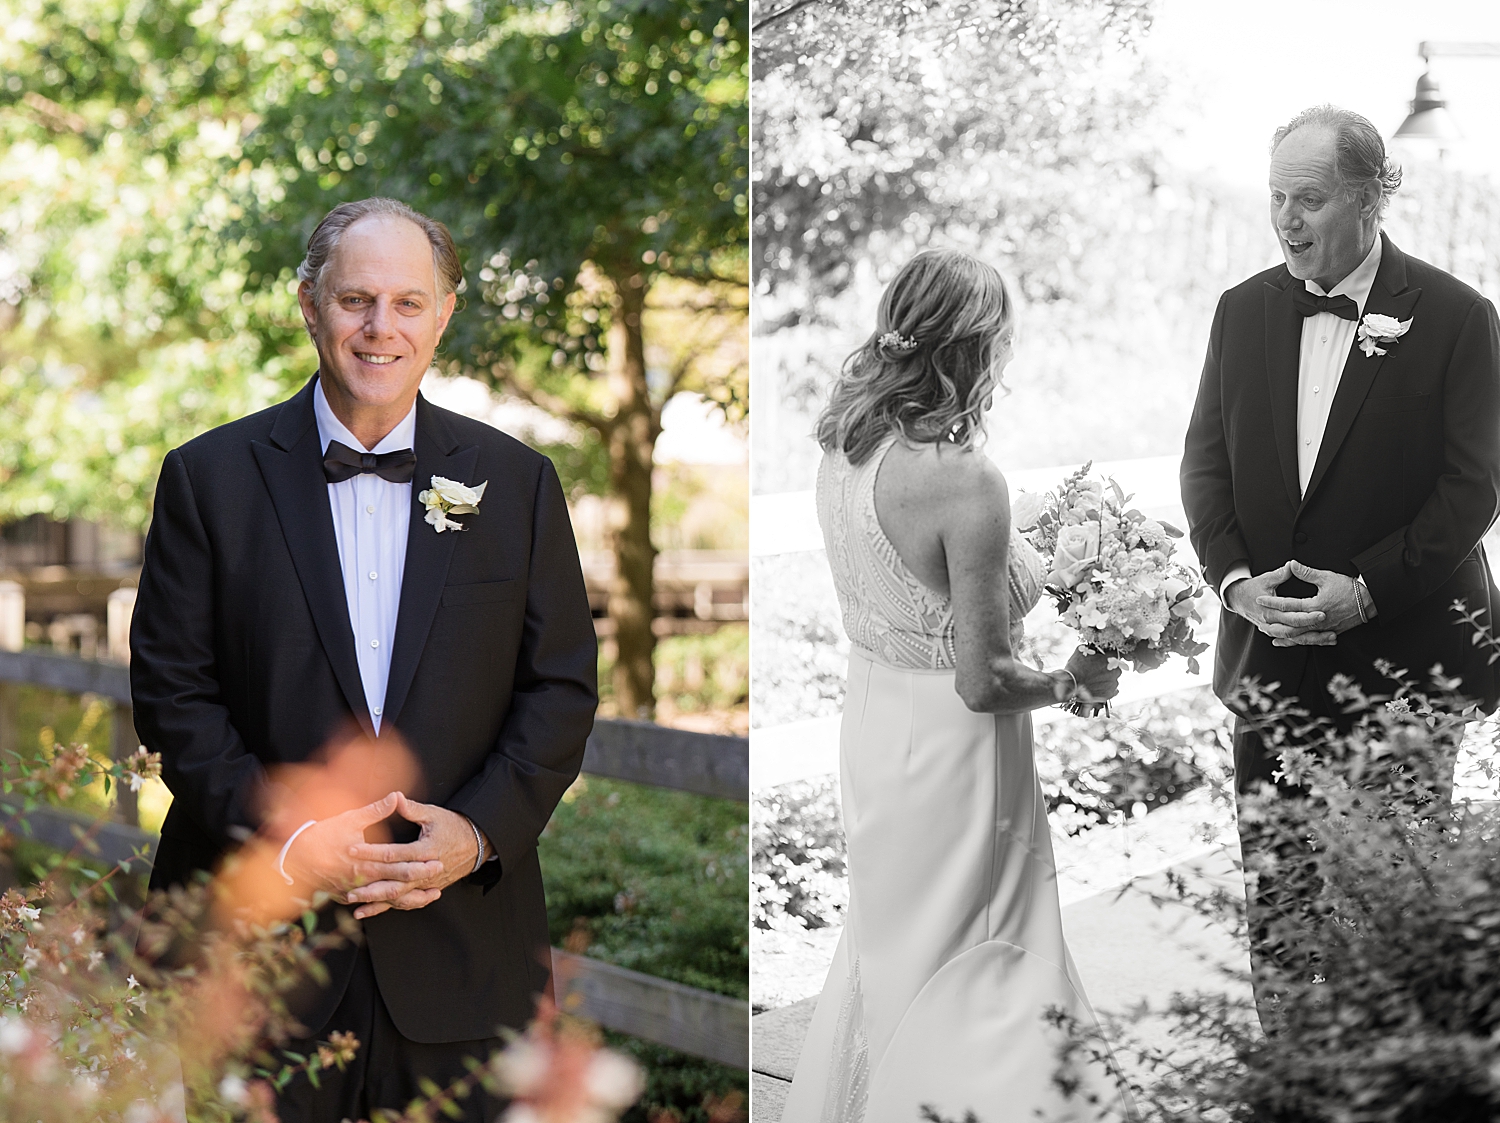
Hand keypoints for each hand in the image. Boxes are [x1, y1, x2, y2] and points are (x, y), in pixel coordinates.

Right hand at [279, 792, 443, 900]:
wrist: (295, 856)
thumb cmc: (323, 835)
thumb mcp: (350, 819)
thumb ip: (376, 810)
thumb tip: (396, 796)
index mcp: (366, 862)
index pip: (399, 865)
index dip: (420, 865)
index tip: (438, 861)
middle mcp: (363, 880)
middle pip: (398, 884)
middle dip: (421, 880)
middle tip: (441, 875)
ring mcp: (355, 891)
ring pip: (387, 900)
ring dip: (410, 898)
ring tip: (430, 896)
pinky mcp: (347, 895)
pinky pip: (372, 904)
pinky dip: (389, 906)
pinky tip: (403, 904)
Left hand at [342, 792, 488, 919]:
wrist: (476, 844)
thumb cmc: (454, 827)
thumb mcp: (434, 814)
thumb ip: (412, 809)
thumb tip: (395, 797)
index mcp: (426, 850)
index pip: (394, 853)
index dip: (372, 852)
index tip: (352, 849)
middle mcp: (426, 870)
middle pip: (395, 881)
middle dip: (371, 885)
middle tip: (349, 885)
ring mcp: (427, 883)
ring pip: (399, 897)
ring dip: (376, 902)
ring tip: (353, 903)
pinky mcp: (427, 889)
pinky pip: (405, 902)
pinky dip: (386, 908)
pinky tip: (368, 912)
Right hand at [1063, 647, 1121, 702]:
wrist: (1070, 686)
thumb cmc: (1075, 668)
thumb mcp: (1081, 651)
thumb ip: (1092, 648)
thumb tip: (1094, 648)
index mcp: (1110, 659)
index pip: (1115, 655)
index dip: (1108, 656)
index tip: (1103, 658)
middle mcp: (1115, 671)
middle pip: (1115, 667)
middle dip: (1107, 667)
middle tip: (1096, 669)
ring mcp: (1113, 683)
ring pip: (1113, 678)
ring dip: (1106, 678)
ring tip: (1094, 679)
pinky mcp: (1110, 693)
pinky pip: (1112, 689)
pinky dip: (1106, 687)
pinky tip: (1097, 686)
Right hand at [1224, 561, 1333, 645]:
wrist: (1237, 598)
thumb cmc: (1251, 588)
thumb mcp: (1265, 579)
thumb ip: (1280, 574)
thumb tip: (1292, 565)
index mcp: (1268, 611)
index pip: (1291, 617)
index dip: (1307, 617)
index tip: (1322, 613)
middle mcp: (1270, 623)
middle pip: (1294, 631)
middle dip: (1313, 629)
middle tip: (1330, 626)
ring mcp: (1271, 629)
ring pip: (1294, 639)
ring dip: (1312, 639)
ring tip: (1330, 637)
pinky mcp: (1274, 632)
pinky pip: (1290, 640)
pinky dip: (1304, 641)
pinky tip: (1319, 641)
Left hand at [1255, 560, 1370, 645]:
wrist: (1370, 602)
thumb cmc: (1350, 589)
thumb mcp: (1327, 577)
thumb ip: (1307, 573)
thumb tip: (1292, 564)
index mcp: (1315, 606)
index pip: (1288, 605)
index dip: (1272, 602)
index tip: (1259, 599)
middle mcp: (1317, 620)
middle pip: (1289, 623)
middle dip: (1273, 620)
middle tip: (1259, 616)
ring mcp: (1323, 629)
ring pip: (1298, 636)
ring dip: (1281, 634)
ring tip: (1268, 631)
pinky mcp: (1329, 633)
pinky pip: (1309, 640)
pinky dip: (1295, 641)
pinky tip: (1285, 641)